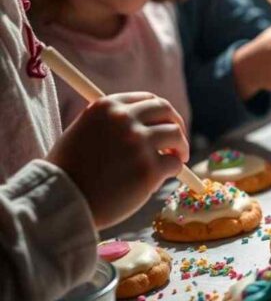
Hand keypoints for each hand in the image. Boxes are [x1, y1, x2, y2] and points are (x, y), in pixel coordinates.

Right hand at [48, 92, 188, 228]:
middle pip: (166, 111)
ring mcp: (138, 143)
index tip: (165, 123)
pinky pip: (174, 163)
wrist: (60, 201)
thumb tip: (145, 126)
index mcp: (107, 106)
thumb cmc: (69, 172)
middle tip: (177, 140)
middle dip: (176, 124)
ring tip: (177, 158)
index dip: (160, 113)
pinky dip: (175, 169)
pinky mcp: (148, 168)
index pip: (147, 99)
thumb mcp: (83, 132)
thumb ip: (111, 124)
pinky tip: (164, 177)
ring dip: (180, 147)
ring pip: (176, 135)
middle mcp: (124, 119)